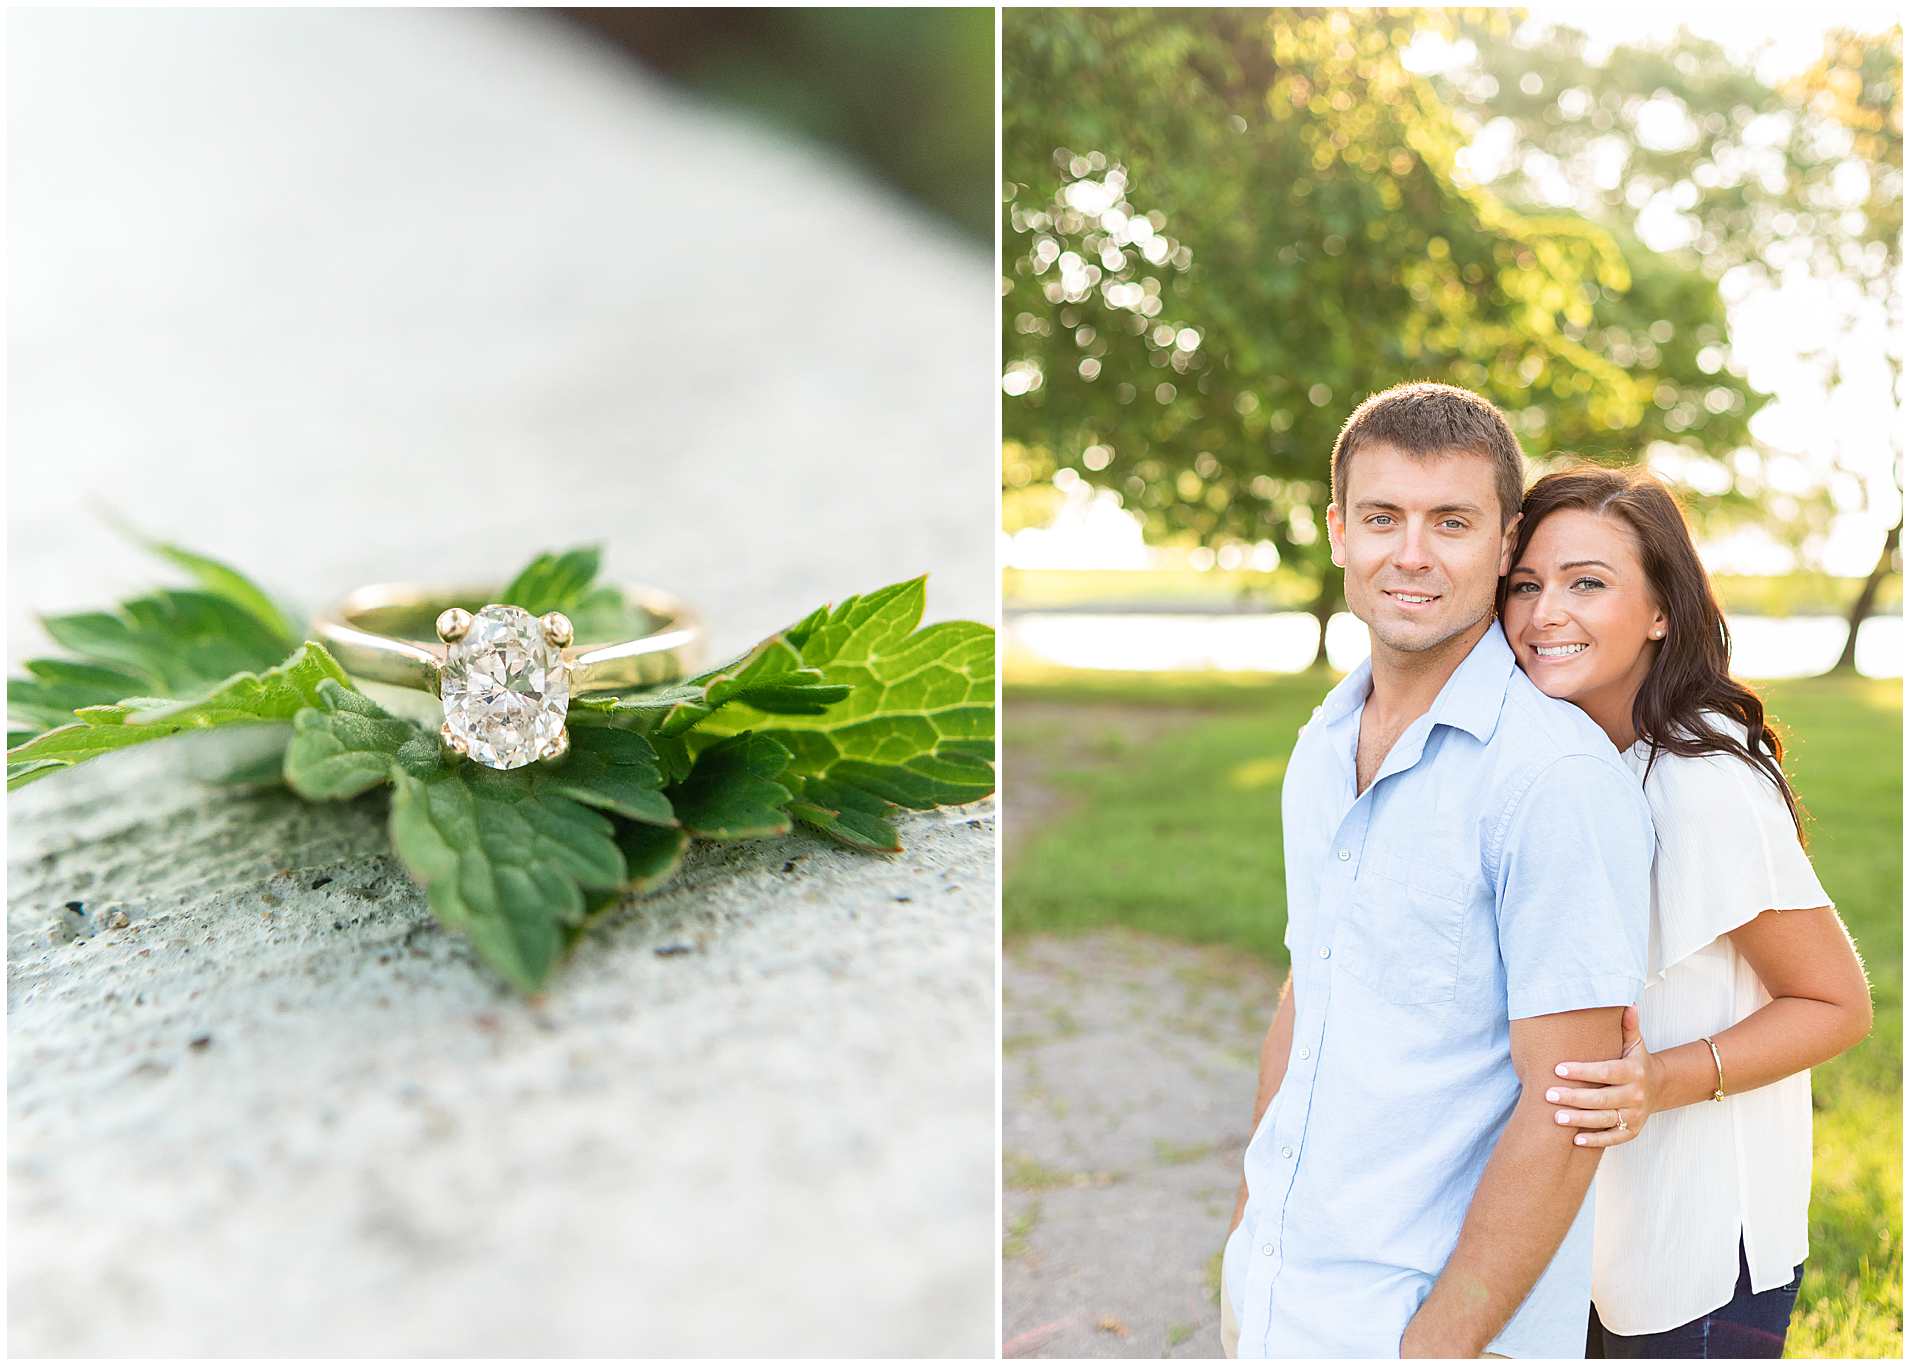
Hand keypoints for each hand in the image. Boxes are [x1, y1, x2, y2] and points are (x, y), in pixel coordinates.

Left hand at [1544, 1004, 1658, 1147]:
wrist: (1658, 1088)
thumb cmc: (1636, 1062)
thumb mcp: (1634, 1043)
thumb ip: (1628, 1026)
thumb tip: (1627, 1003)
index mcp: (1633, 1071)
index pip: (1605, 1072)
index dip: (1582, 1071)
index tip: (1558, 1068)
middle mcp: (1636, 1095)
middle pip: (1602, 1099)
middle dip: (1574, 1098)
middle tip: (1548, 1094)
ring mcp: (1635, 1115)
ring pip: (1605, 1120)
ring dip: (1580, 1120)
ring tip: (1555, 1117)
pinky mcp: (1632, 1131)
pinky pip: (1613, 1138)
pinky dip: (1595, 1140)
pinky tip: (1574, 1140)